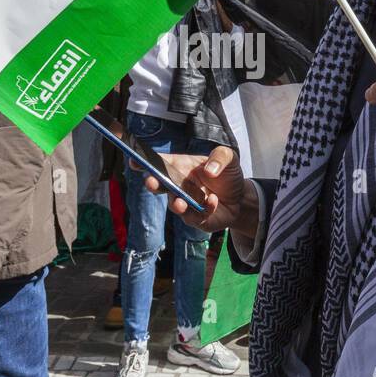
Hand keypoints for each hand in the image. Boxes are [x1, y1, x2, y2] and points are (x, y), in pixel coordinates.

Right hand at [140, 145, 254, 236]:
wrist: (240, 198)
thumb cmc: (227, 175)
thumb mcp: (229, 158)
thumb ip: (221, 157)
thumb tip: (209, 170)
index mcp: (181, 167)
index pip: (159, 163)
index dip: (144, 162)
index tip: (134, 160)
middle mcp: (179, 186)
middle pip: (160, 185)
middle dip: (153, 184)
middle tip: (150, 181)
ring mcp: (186, 203)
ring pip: (174, 205)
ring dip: (176, 204)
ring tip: (180, 202)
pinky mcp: (197, 219)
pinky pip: (195, 217)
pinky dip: (204, 209)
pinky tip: (212, 200)